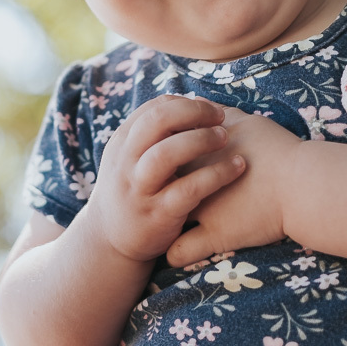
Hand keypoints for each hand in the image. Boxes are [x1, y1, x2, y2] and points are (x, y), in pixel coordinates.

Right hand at [84, 95, 244, 263]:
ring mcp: (140, 189)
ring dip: (201, 140)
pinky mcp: (158, 214)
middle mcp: (126, 163)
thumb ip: (154, 136)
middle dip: (193, 112)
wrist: (109, 243)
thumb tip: (193, 102)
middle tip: (219, 116)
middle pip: (157, 121)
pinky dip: (216, 174)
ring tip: (225, 137)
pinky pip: (190, 188)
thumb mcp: (131, 160)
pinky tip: (237, 167)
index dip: (184, 104)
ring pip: (168, 153)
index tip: (209, 108)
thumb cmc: (133, 191)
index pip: (153, 108)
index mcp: (121, 143)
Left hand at [166, 106, 301, 266]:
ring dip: (159, 225)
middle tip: (154, 194)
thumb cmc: (274, 150)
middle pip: (154, 189)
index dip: (158, 163)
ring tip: (160, 225)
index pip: (158, 158)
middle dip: (151, 193)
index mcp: (192, 156)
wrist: (299, 183)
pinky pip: (179, 252)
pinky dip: (175, 252)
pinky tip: (175, 252)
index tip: (161, 167)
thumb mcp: (241, 122)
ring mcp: (198, 212)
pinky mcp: (212, 237)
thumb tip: (202, 103)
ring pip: (161, 223)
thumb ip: (218, 113)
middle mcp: (188, 182)